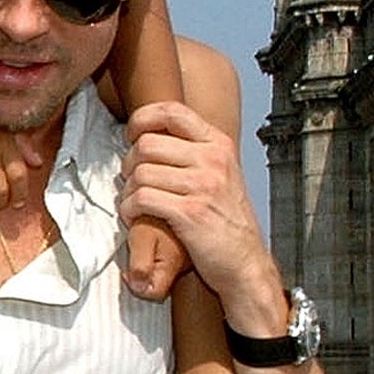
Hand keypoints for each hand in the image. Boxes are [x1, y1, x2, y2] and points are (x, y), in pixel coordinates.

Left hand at [121, 102, 287, 333]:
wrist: (246, 262)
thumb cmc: (227, 222)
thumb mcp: (220, 175)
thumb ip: (193, 153)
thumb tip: (151, 138)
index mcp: (218, 145)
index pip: (173, 111)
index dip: (143, 118)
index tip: (132, 135)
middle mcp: (212, 160)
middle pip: (148, 144)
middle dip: (129, 164)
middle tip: (131, 181)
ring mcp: (203, 185)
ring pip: (140, 173)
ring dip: (127, 192)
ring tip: (133, 204)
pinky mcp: (190, 212)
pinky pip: (141, 199)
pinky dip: (129, 209)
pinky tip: (134, 217)